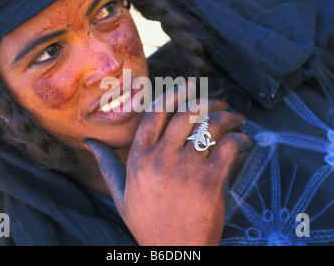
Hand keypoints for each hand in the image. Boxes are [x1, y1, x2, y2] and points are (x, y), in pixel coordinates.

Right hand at [84, 87, 252, 245]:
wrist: (174, 254)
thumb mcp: (120, 196)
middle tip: (220, 102)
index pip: (155, 113)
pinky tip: (244, 141)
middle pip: (187, 114)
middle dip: (208, 102)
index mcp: (138, 158)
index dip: (174, 94)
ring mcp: (187, 169)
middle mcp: (161, 158)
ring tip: (235, 119)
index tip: (189, 84)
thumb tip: (89, 143)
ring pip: (210, 127)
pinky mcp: (210, 181)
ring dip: (227, 117)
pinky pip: (228, 147)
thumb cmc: (147, 224)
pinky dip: (240, 139)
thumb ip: (107, 166)